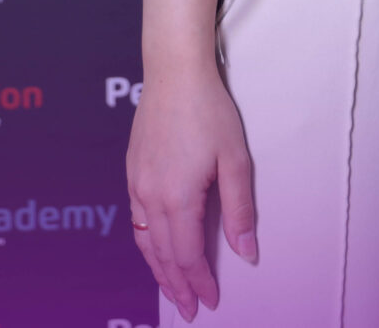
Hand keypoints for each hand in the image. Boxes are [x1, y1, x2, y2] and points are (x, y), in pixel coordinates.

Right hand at [125, 61, 256, 319]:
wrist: (174, 74)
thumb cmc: (209, 112)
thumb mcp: (235, 160)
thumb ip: (240, 210)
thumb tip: (246, 253)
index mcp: (177, 198)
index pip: (186, 255)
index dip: (199, 282)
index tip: (211, 302)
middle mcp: (150, 197)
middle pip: (161, 255)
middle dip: (176, 286)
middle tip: (189, 310)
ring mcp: (137, 185)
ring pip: (144, 242)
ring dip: (158, 270)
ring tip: (172, 290)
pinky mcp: (132, 172)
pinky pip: (136, 221)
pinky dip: (146, 245)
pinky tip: (154, 249)